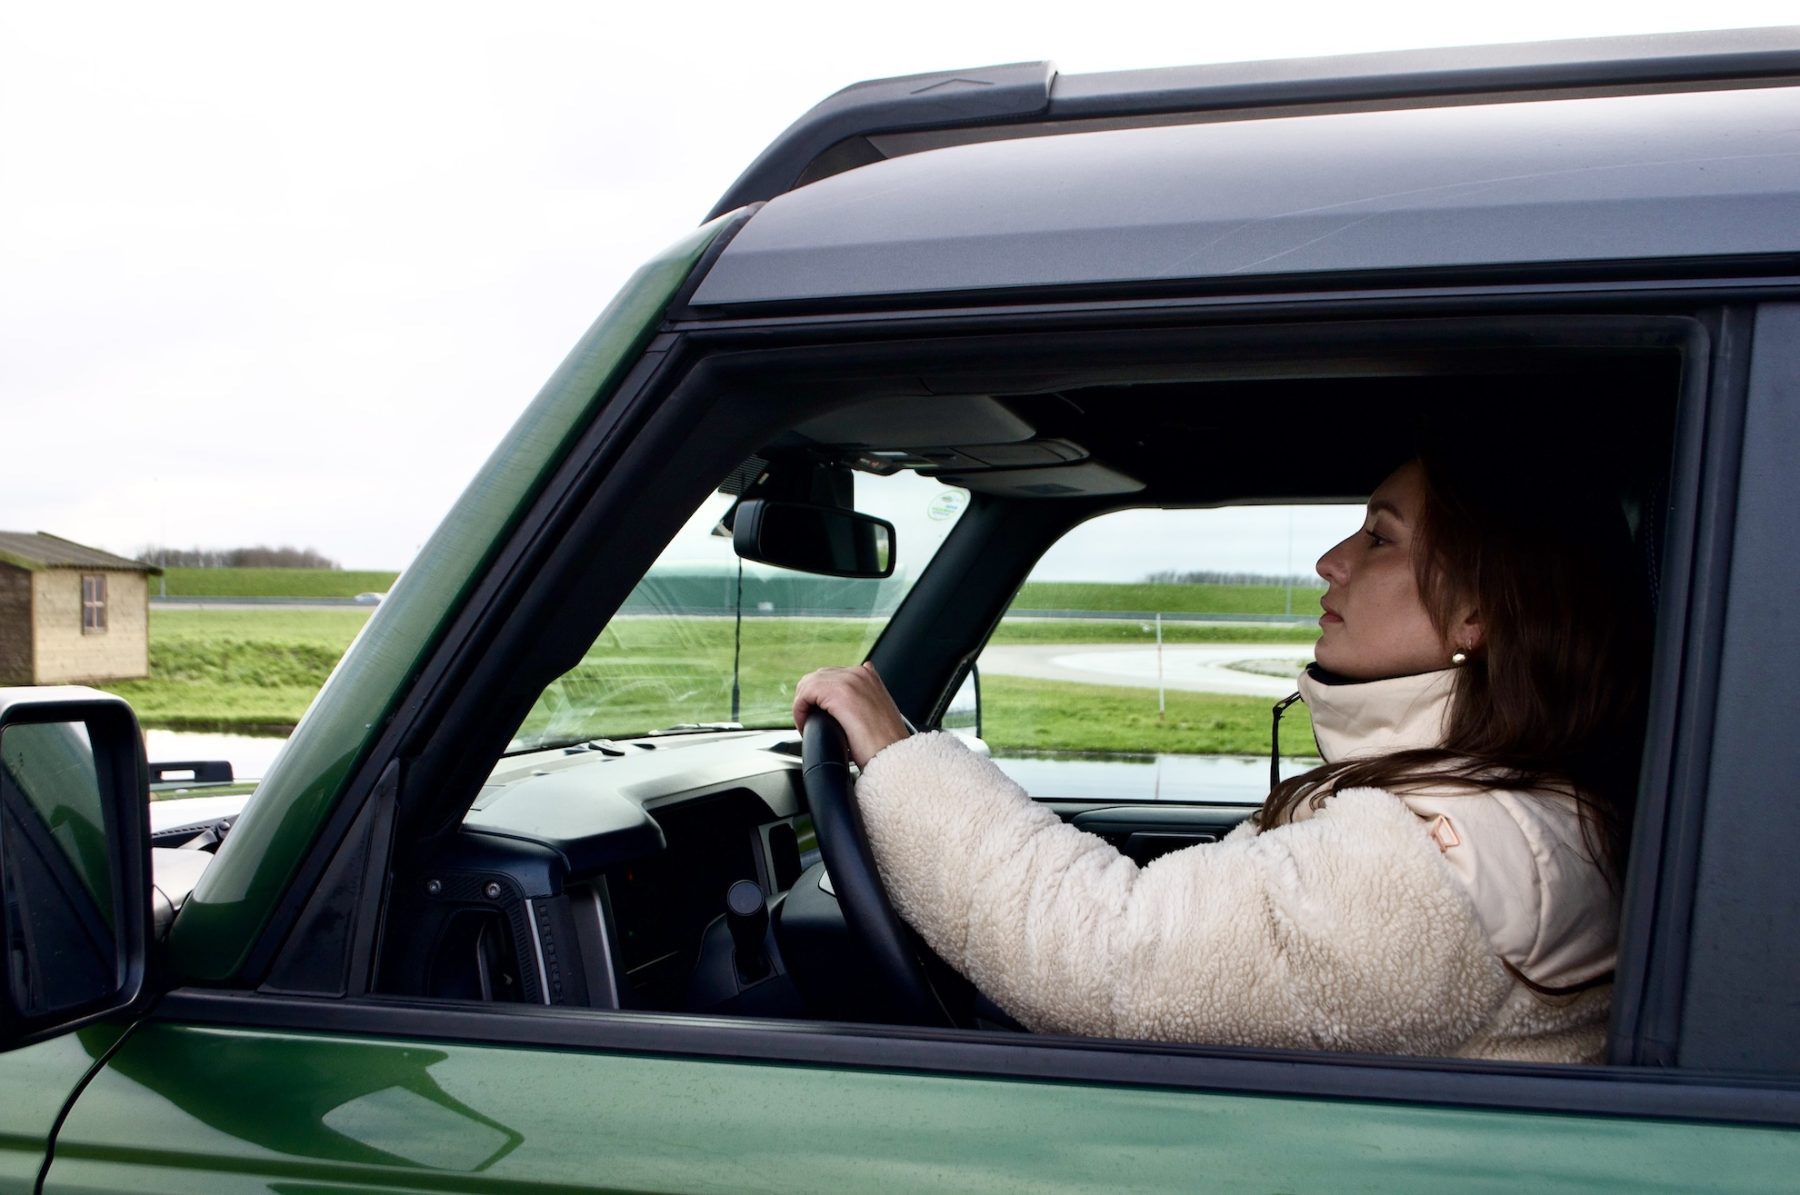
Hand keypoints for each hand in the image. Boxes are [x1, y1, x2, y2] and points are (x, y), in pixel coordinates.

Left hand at [793, 662, 909, 767]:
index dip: (818, 695)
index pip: (830, 675)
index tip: (817, 714)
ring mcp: (850, 681)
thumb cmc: (885, 744)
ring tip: (805, 725)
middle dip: (809, 698)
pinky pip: (805, 693)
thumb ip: (862, 701)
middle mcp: (859, 673)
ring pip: (809, 683)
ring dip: (802, 704)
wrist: (894, 757)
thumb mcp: (875, 715)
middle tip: (808, 721)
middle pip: (817, 676)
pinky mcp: (838, 693)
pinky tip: (804, 725)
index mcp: (868, 676)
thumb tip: (846, 705)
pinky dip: (799, 709)